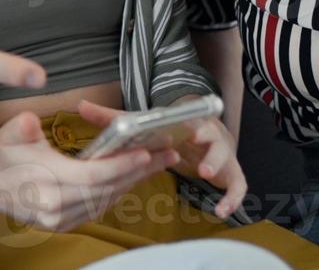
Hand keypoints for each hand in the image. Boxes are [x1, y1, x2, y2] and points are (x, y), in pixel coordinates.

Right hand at [0, 110, 178, 233]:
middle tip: (166, 154)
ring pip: (106, 200)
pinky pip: (97, 207)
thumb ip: (21, 128)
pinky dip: (117, 191)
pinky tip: (132, 176)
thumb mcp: (8, 134)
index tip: (144, 152)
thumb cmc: (0, 155)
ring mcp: (60, 220)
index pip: (93, 176)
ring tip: (158, 162)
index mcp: (46, 184)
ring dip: (133, 181)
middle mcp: (56, 208)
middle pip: (107, 189)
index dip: (121, 165)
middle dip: (139, 171)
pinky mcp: (63, 224)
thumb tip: (31, 122)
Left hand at [78, 99, 246, 219]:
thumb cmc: (168, 130)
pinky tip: (220, 211)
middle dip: (209, 149)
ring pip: (228, 161)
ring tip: (205, 175)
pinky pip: (237, 186)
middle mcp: (209, 135)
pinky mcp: (230, 174)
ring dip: (218, 168)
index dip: (193, 127)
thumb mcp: (141, 124)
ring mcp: (222, 155)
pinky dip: (231, 198)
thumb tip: (81, 106)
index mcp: (189, 121)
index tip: (189, 133)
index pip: (194, 121)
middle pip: (215, 139)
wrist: (201, 136)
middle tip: (200, 160)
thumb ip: (113, 118)